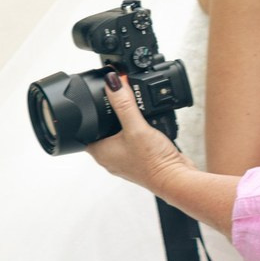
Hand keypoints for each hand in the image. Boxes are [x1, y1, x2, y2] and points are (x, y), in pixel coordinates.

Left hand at [88, 72, 193, 194]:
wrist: (175, 179)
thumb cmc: (153, 162)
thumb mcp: (136, 127)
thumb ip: (124, 103)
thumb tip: (113, 82)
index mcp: (101, 152)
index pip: (84, 129)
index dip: (87, 113)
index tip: (95, 99)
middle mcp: (110, 157)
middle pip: (102, 130)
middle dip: (108, 115)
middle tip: (117, 101)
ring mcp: (125, 159)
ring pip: (118, 135)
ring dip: (124, 124)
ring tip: (133, 112)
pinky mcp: (139, 159)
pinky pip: (133, 141)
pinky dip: (137, 132)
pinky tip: (146, 126)